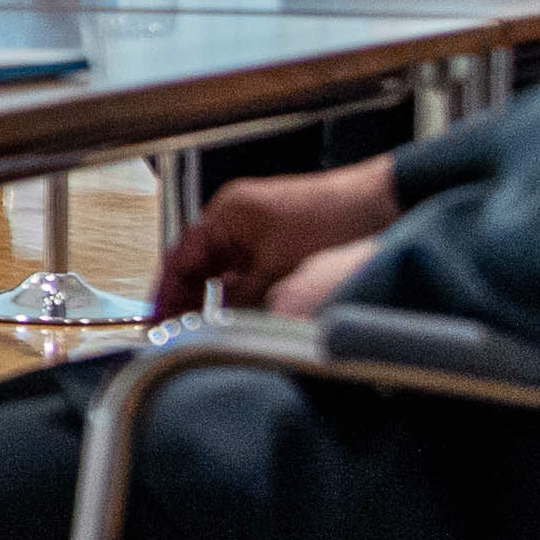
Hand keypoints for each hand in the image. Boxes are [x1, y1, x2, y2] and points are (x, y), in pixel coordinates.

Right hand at [153, 153, 400, 317]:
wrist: (381, 204)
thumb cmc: (332, 217)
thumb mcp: (277, 268)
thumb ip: (242, 298)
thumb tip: (217, 327)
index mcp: (225, 215)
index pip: (179, 259)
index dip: (166, 295)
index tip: (158, 324)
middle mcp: (235, 221)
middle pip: (197, 268)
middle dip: (188, 302)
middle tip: (180, 335)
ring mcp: (256, 232)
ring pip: (224, 276)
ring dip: (219, 302)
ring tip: (213, 332)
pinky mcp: (278, 244)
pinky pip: (248, 276)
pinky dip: (243, 297)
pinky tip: (246, 318)